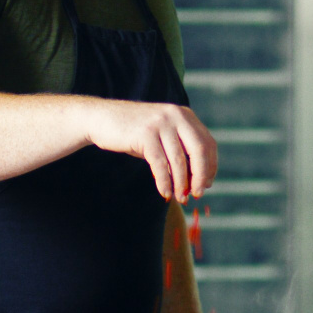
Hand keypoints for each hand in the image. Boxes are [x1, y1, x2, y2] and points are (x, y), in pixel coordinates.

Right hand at [83, 101, 216, 201]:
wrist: (101, 118)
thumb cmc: (134, 132)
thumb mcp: (162, 136)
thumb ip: (181, 150)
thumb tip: (201, 180)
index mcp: (184, 115)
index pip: (208, 143)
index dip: (210, 166)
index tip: (207, 184)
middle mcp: (176, 115)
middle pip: (199, 151)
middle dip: (201, 176)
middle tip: (198, 194)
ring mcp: (160, 123)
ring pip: (179, 161)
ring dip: (181, 183)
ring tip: (180, 197)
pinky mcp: (145, 134)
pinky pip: (160, 165)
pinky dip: (164, 182)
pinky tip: (165, 193)